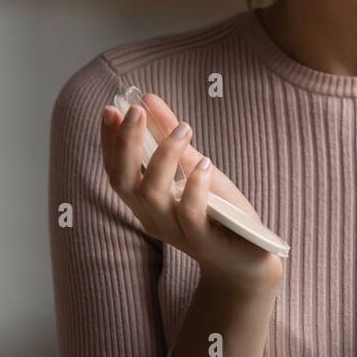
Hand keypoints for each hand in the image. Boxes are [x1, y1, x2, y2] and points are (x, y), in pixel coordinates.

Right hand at [100, 92, 283, 294]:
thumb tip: (149, 99)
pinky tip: (205, 164)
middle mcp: (152, 218)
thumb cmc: (218, 211)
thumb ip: (172, 136)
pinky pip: (191, 214)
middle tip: (136, 110)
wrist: (247, 257)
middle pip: (125, 182)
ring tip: (184, 128)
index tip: (111, 109)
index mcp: (145, 202)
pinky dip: (195, 186)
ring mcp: (176, 231)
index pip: (116, 170)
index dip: (109, 142)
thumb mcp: (195, 166)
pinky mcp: (203, 240)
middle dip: (126, 144)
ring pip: (153, 196)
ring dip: (164, 156)